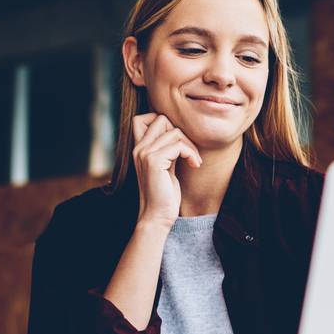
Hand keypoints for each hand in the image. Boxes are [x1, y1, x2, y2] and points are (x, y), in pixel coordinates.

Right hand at [132, 113, 201, 228]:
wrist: (157, 216)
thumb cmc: (164, 194)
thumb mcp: (165, 166)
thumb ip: (167, 149)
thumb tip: (179, 131)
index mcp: (139, 148)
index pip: (142, 117)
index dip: (163, 122)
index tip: (177, 141)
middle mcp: (138, 148)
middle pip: (161, 118)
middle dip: (181, 132)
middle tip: (189, 151)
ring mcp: (144, 153)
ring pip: (174, 131)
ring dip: (190, 145)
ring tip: (194, 160)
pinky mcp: (154, 161)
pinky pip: (179, 145)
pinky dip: (191, 153)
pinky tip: (194, 165)